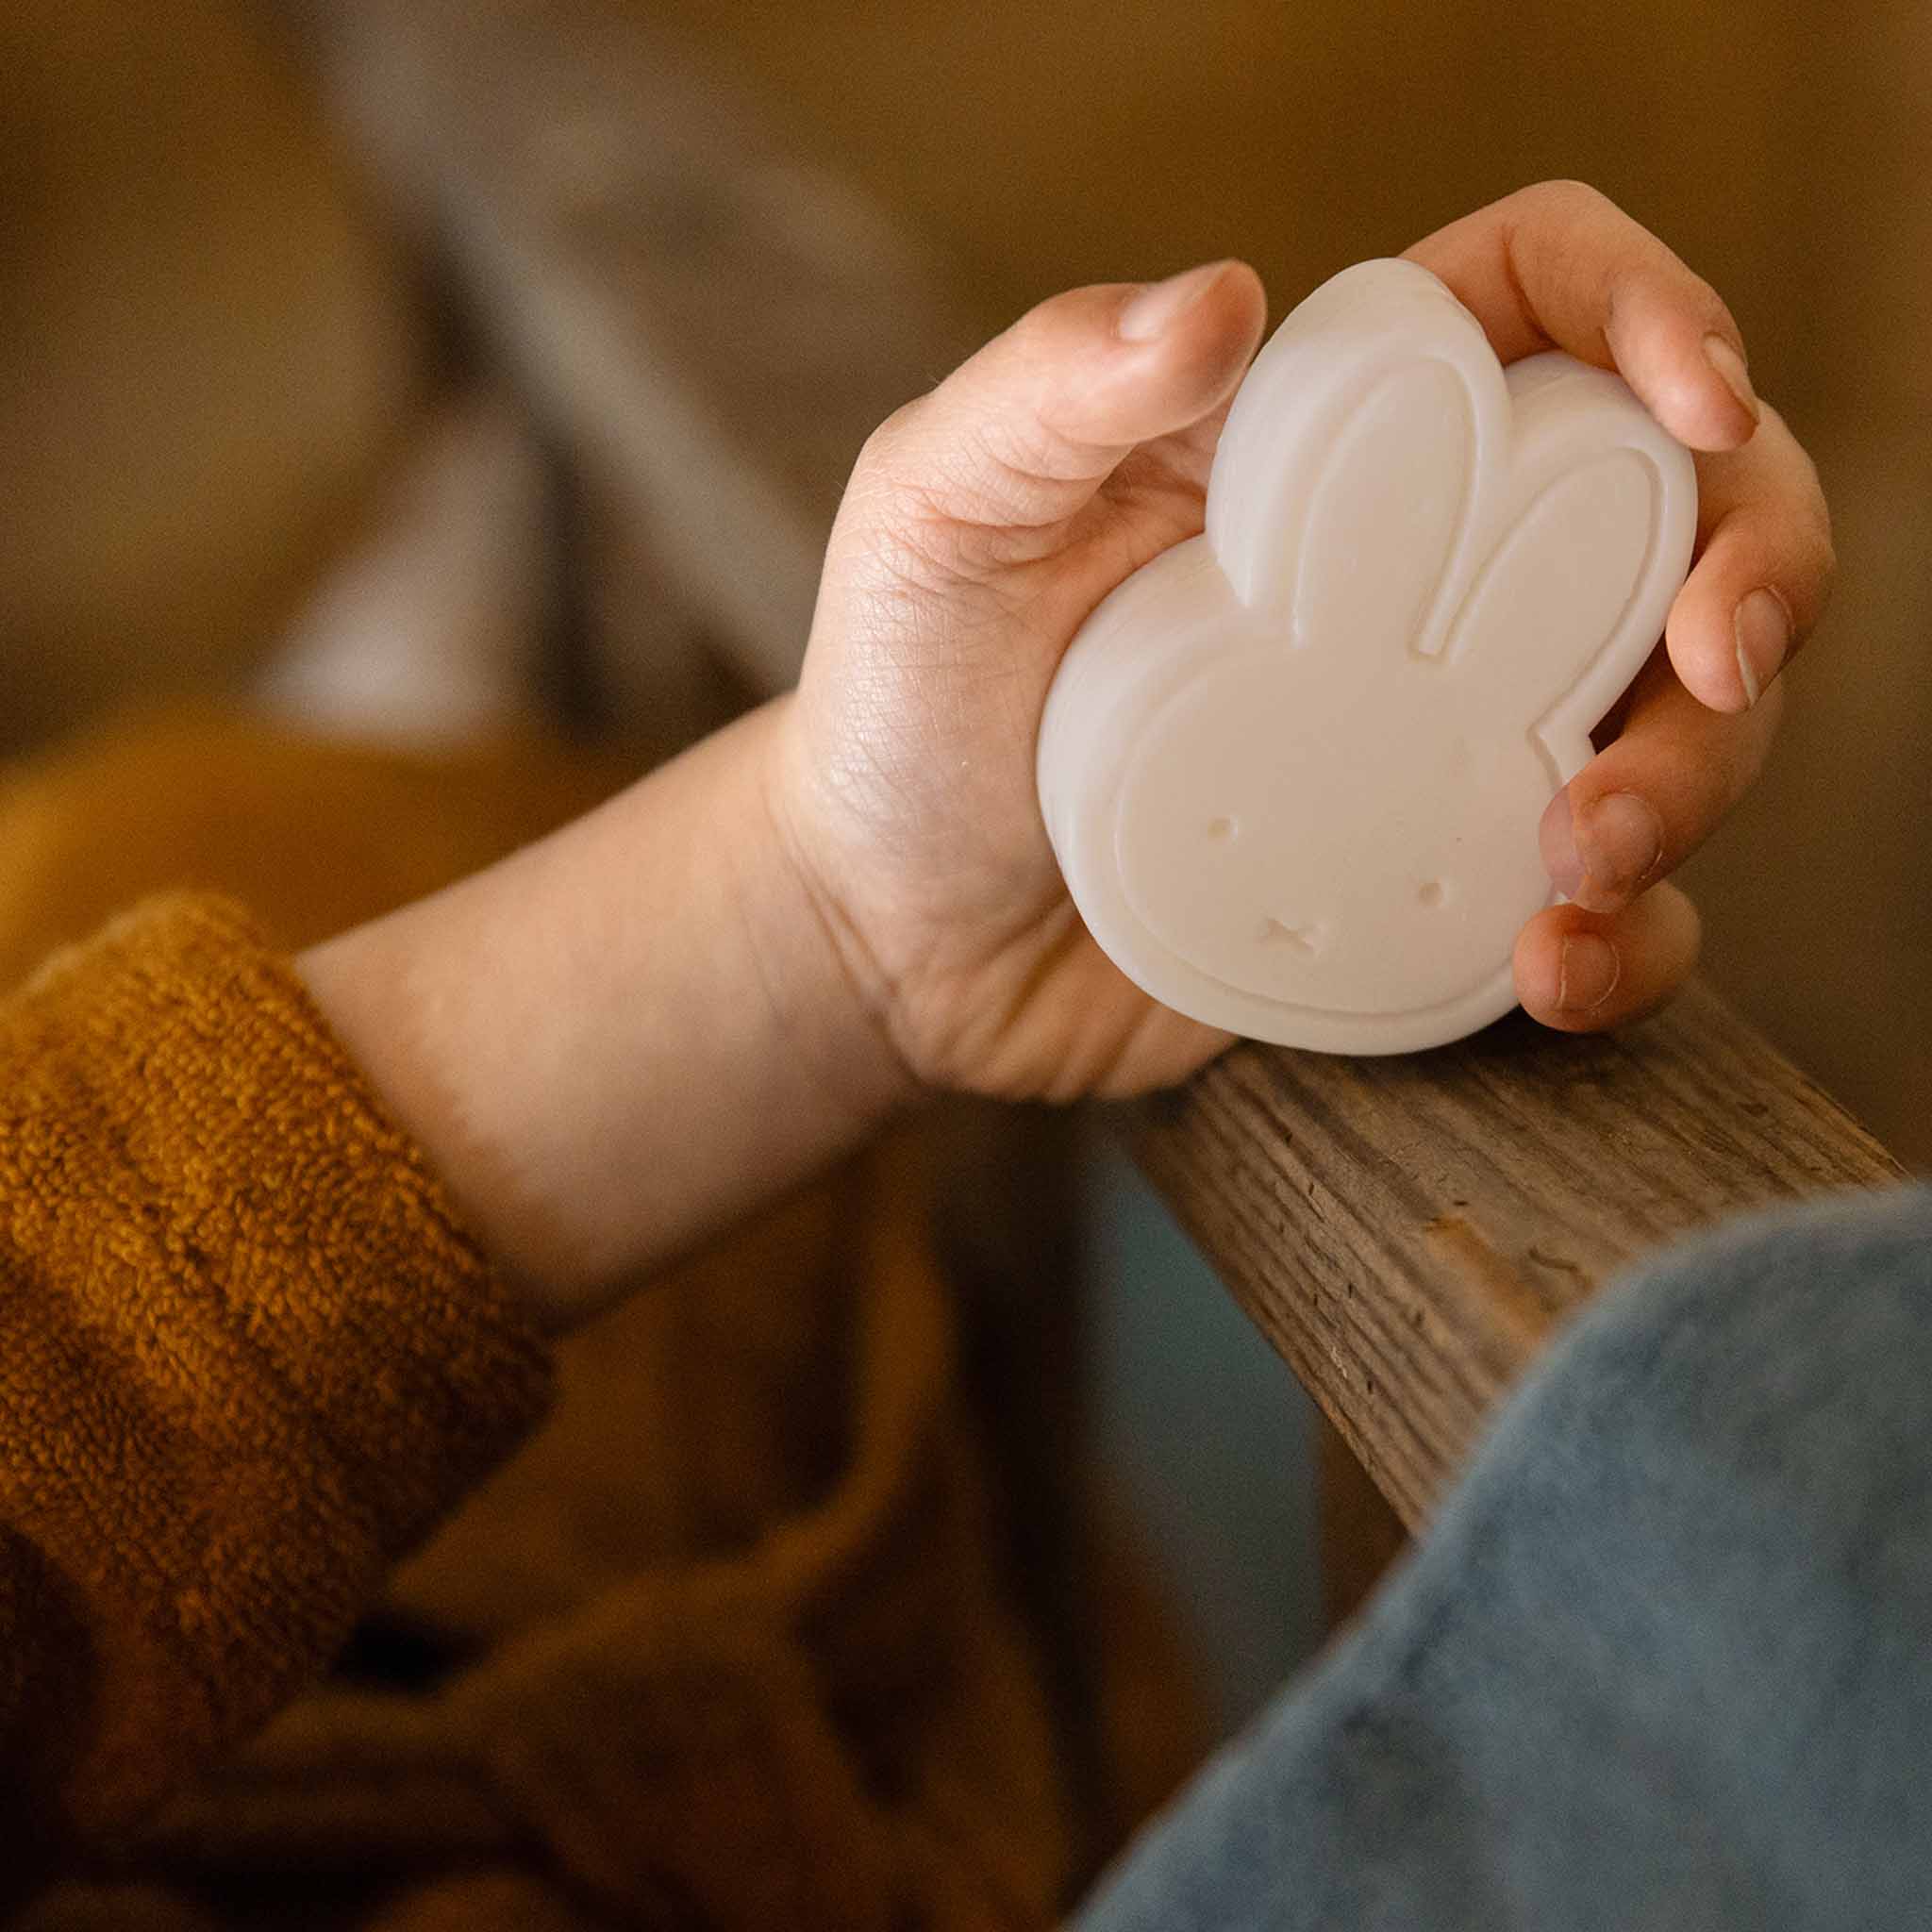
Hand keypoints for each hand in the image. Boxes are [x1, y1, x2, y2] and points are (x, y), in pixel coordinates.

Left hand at [771, 180, 1833, 1095]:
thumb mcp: (935, 522)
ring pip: (1680, 720)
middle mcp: (1416, 578)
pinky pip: (1608, 908)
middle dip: (1756, 574)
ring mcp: (1442, 739)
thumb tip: (1217, 299)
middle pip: (1678, 521)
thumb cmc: (899, 704)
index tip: (1696, 408)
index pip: (1544, 311)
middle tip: (1712, 670)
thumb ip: (1045, 394)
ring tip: (1576, 863)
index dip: (1659, 318)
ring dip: (1697, 781)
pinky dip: (1627, 944)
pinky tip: (1547, 970)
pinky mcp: (1438, 887)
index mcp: (1323, 442)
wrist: (892, 934)